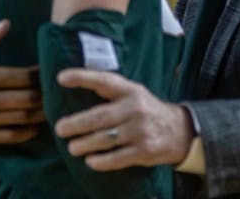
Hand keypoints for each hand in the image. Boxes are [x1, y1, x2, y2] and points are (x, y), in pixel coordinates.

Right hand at [0, 20, 43, 143]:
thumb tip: (6, 24)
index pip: (22, 77)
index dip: (39, 74)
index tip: (48, 70)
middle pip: (27, 99)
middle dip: (45, 94)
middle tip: (55, 89)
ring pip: (21, 118)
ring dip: (40, 113)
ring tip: (52, 106)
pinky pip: (9, 136)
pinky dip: (26, 132)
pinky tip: (35, 125)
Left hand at [54, 68, 193, 170]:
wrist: (179, 131)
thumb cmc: (146, 110)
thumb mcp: (133, 94)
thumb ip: (110, 91)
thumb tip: (74, 87)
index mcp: (130, 90)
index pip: (104, 81)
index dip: (82, 78)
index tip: (61, 78)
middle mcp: (136, 108)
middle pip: (100, 116)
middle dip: (77, 124)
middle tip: (60, 128)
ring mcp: (141, 131)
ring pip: (106, 139)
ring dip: (85, 144)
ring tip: (72, 147)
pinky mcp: (145, 151)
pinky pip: (118, 158)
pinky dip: (102, 161)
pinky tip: (90, 161)